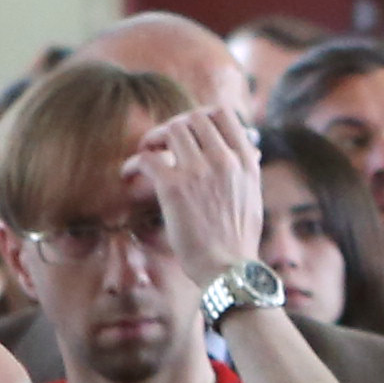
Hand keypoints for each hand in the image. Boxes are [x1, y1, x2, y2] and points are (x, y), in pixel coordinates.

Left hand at [132, 105, 265, 290]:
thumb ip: (245, 169)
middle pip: (191, 118)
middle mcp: (224, 159)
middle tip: (161, 145)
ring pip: (170, 130)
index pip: (221, 113)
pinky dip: (134, 163)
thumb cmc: (238, 240)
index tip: (188, 132)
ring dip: (153, 140)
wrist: (228, 269)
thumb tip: (247, 149)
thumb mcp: (253, 196)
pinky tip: (129, 174)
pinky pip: (148, 158)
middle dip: (172, 128)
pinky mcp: (174, 187)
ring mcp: (199, 171)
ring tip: (147, 155)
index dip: (199, 116)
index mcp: (245, 160)